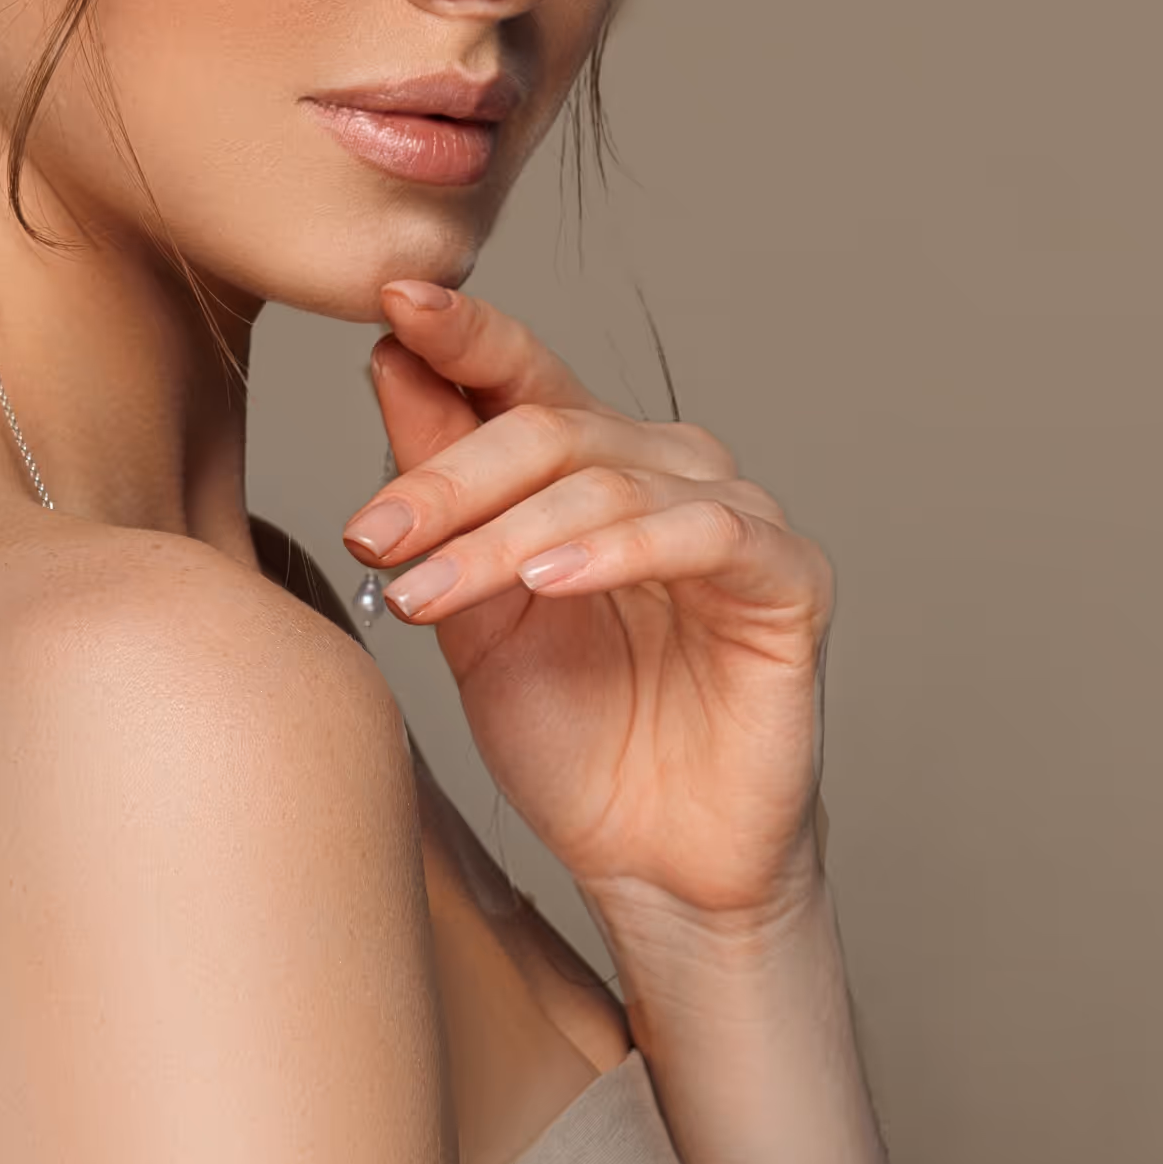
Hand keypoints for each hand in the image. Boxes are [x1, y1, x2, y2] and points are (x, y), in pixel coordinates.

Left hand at [340, 279, 828, 927]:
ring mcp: (736, 520)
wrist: (654, 864)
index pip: (527, 374)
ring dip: (507, 532)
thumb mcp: (473, 612)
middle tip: (374, 535)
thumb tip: (391, 358)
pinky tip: (550, 581)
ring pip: (611, 482)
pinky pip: (704, 536)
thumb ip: (443, 494)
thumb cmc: (574, 741)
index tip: (392, 300)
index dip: (464, 332)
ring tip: (430, 591)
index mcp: (596, 466)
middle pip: (552, 428)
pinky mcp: (788, 581)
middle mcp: (670, 472)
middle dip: (449, 479)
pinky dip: (619, 551)